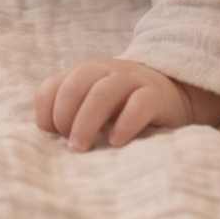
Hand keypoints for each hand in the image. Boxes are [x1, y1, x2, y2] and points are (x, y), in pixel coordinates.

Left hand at [34, 58, 219, 151]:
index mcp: (83, 73)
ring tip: (82, 148)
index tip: (54, 136)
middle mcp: (105, 71)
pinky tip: (116, 142)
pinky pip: (138, 104)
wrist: (173, 93)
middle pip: (74, 87)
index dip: (46, 114)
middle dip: (65, 118)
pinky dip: (124, 124)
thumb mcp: (94, 105)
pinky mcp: (157, 95)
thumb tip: (49, 143)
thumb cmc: (123, 106)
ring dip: (86, 122)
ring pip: (103, 93)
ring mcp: (132, 80)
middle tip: (71, 145)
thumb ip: (72, 114)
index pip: (51, 87)